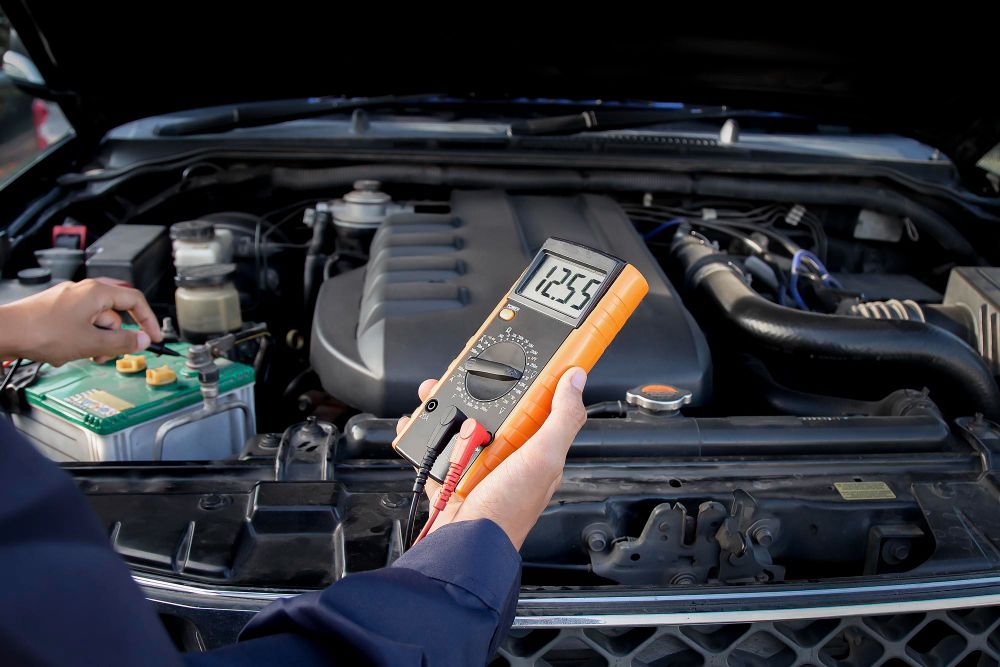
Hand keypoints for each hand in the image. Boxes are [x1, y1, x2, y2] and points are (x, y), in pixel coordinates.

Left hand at [0, 278, 161, 365]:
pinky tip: (68, 351)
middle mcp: (84, 291)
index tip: (153, 338)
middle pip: (115, 314)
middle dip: (115, 337)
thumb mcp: (91, 343)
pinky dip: (81, 339)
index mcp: (97, 292)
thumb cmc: (41, 331)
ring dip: (96, 342)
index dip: (148, 321)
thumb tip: (142, 341)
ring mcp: (69, 300)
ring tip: (85, 355)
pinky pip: (80, 324)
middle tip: (113, 353)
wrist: (5, 332)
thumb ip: (122, 343)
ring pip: (96, 322)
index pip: (135, 301)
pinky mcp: (56, 310)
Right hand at [397, 367, 587, 549]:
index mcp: (537, 449)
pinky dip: (422, 435)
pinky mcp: (452, 475)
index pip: (538, 403)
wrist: (465, 545)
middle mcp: (510, 456)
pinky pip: (435, 447)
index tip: (520, 355)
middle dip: (478, 389)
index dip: (530, 379)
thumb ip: (562, 418)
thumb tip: (577, 379)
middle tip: (465, 375)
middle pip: (495, 409)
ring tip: (434, 397)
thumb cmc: (507, 511)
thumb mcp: (544, 458)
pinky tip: (415, 424)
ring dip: (445, 408)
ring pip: (462, 423)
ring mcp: (479, 465)